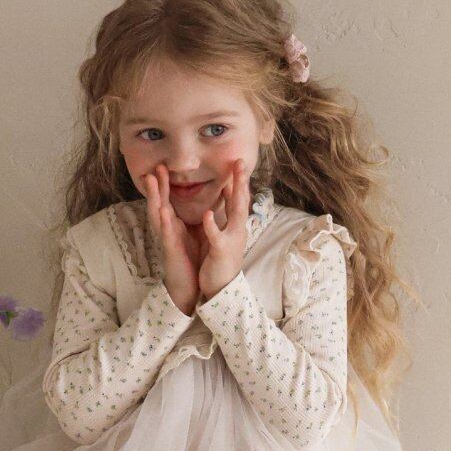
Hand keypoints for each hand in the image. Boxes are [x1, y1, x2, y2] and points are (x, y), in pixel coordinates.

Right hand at [141, 164, 206, 313]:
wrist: (188, 287)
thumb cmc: (188, 261)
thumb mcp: (189, 236)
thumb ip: (189, 220)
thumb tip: (194, 204)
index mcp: (173, 226)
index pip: (167, 201)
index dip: (164, 185)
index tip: (162, 167)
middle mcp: (167, 230)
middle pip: (158, 203)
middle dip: (156, 185)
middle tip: (153, 167)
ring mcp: (167, 239)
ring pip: (158, 215)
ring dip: (154, 197)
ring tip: (151, 181)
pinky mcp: (170, 251)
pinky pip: (166, 235)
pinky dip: (164, 223)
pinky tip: (162, 211)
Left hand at [198, 158, 250, 300]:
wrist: (221, 288)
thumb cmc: (222, 260)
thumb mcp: (227, 234)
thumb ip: (228, 215)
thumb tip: (229, 195)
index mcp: (236, 225)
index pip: (239, 198)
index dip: (240, 180)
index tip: (238, 162)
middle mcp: (238, 230)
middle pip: (242, 201)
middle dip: (241, 181)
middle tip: (241, 162)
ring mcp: (232, 240)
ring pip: (237, 215)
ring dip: (236, 197)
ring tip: (234, 180)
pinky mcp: (221, 252)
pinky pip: (217, 237)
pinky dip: (213, 225)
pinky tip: (208, 214)